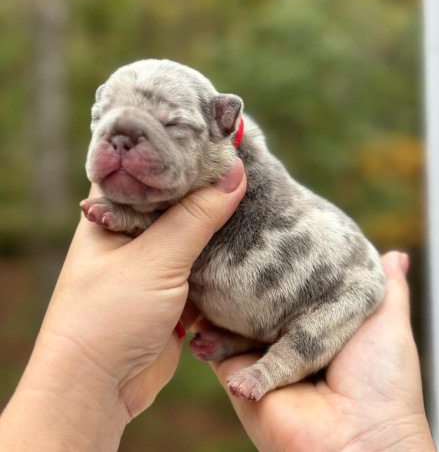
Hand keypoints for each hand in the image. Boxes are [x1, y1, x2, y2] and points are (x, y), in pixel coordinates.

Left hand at [0, 159, 245, 451]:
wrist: (100, 388)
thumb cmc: (108, 316)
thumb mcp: (156, 259)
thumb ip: (197, 217)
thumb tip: (235, 173)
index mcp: (112, 213)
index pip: (146, 167)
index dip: (179, 150)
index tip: (216, 134)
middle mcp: (132, 234)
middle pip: (175, 199)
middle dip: (207, 187)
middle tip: (244, 164)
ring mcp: (153, 262)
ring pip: (192, 233)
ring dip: (218, 223)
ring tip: (254, 195)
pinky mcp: (172, 290)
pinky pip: (202, 264)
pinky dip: (221, 255)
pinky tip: (247, 240)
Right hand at [211, 252, 434, 450]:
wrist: (362, 439)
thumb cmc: (383, 380)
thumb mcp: (387, 321)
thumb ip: (386, 287)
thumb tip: (396, 255)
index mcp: (316, 323)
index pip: (290, 286)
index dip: (277, 263)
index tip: (260, 233)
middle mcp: (286, 339)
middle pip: (255, 302)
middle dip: (240, 278)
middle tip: (223, 246)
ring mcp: (262, 359)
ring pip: (230, 323)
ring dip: (215, 303)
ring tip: (202, 271)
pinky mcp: (242, 379)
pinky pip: (218, 351)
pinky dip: (206, 336)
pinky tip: (197, 315)